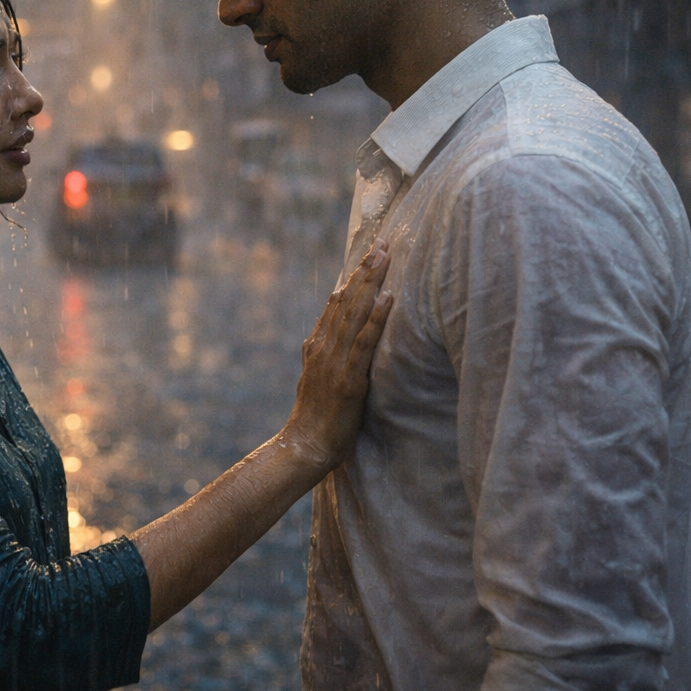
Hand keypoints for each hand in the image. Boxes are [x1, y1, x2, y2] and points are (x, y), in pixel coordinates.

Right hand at [282, 240, 392, 470]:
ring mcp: (334, 362)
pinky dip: (375, 319)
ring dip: (371, 283)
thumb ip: (323, 354)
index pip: (336, 303)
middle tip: (383, 243)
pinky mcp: (347, 380)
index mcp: (317, 345)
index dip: (354, 278)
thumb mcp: (316, 378)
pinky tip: (387, 299)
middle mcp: (323, 347)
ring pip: (354, 314)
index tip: (369, 254)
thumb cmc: (316, 418)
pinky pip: (364, 344)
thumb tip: (331, 334)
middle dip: (365, 270)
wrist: (303, 446)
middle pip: (345, 300)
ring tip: (386, 258)